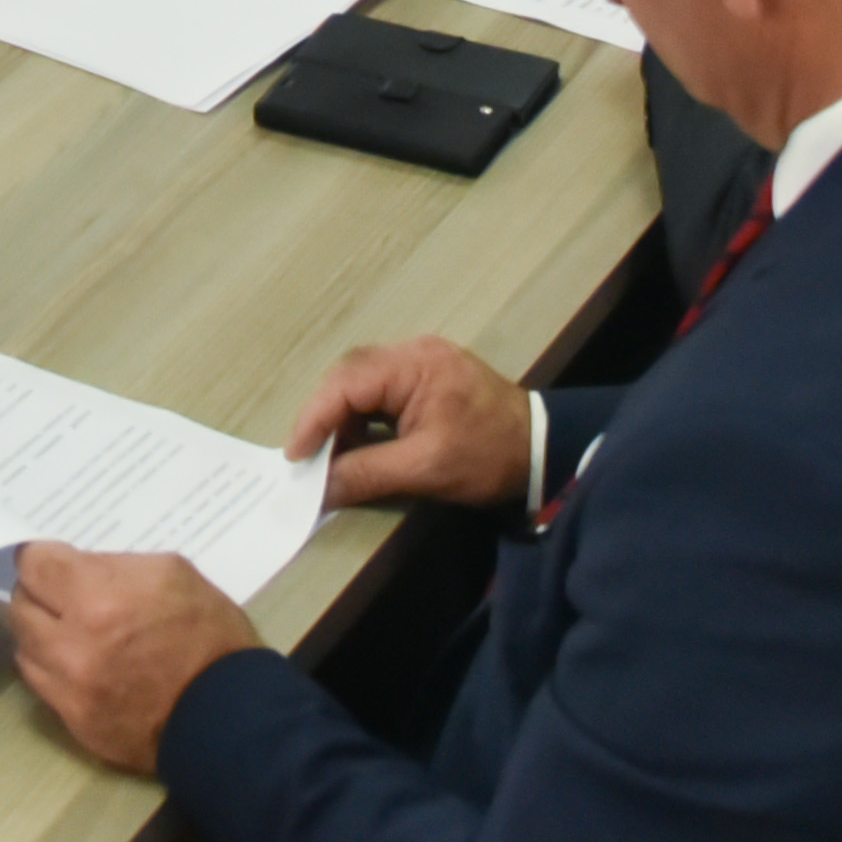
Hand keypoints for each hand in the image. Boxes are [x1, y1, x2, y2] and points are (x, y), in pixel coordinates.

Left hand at [7, 544, 263, 776]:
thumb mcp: (171, 573)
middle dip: (41, 595)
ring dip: (43, 635)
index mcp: (97, 598)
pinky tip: (81, 665)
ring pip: (25, 648)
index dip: (43, 560)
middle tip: (65, 596)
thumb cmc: (209, 634)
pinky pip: (42, 686)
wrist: (230, 715)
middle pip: (21, 606)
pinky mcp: (74, 722)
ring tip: (73, 632)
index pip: (32, 565)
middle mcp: (71, 645)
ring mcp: (69, 689)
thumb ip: (114, 567)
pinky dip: (54, 670)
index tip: (54, 563)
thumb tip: (77, 569)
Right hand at [281, 336, 534, 513]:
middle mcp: (413, 352)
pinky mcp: (428, 379)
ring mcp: (422, 363)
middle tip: (308, 458)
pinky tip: (359, 446)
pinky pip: (381, 392)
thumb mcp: (427, 470)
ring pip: (362, 384)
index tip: (295, 457)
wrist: (546, 450)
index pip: (346, 384)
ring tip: (331, 457)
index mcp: (414, 364)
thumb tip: (319, 488)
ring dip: (343, 419)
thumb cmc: (488, 456)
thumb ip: (368, 473)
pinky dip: (364, 418)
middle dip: (324, 417)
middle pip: (349, 377)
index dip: (314, 419)